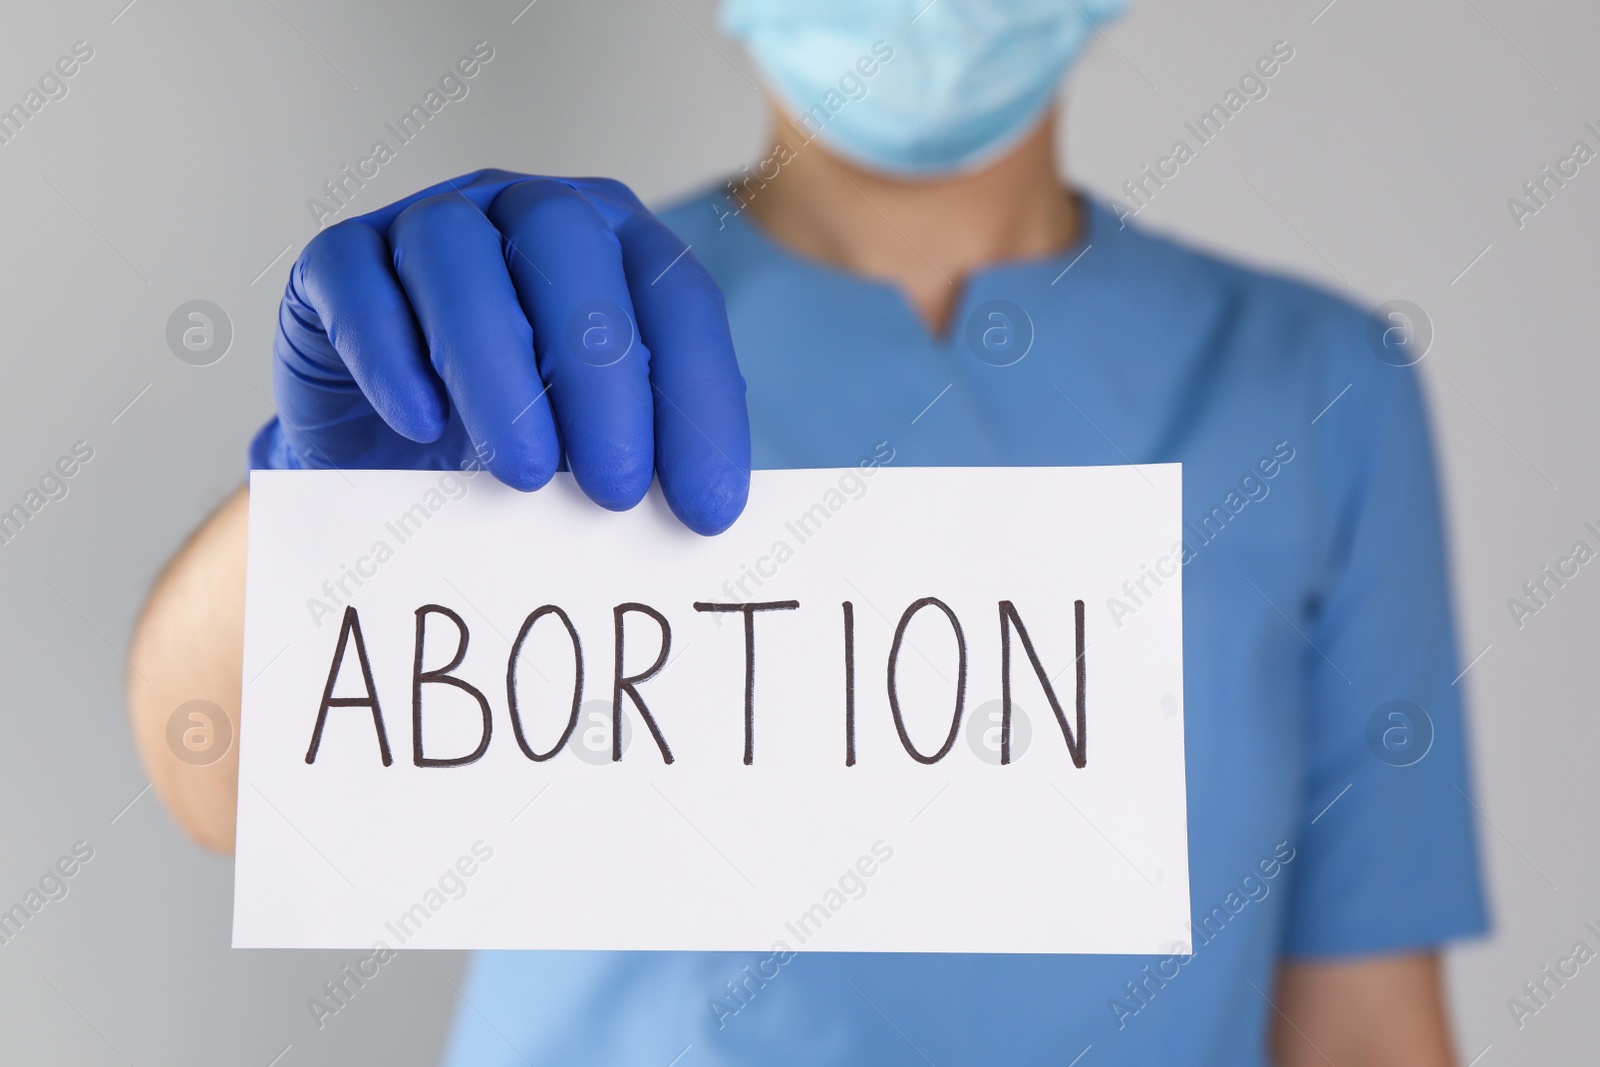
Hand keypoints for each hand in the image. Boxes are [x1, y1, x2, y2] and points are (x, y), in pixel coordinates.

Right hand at [252, 169, 749, 534]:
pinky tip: (419, 424)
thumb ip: (642, 452)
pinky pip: (355, 275)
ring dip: (496, 365)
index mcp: (615, 244)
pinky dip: (389, 351)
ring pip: (455, 250)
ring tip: (523, 475)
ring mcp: (425, 223)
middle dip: (601, 375)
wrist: (385, 464)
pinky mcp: (338, 261)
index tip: (706, 507)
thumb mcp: (591, 449)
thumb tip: (703, 508)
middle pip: (566, 247)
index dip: (697, 401)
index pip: (675, 296)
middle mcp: (524, 211)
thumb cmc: (507, 445)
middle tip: (614, 489)